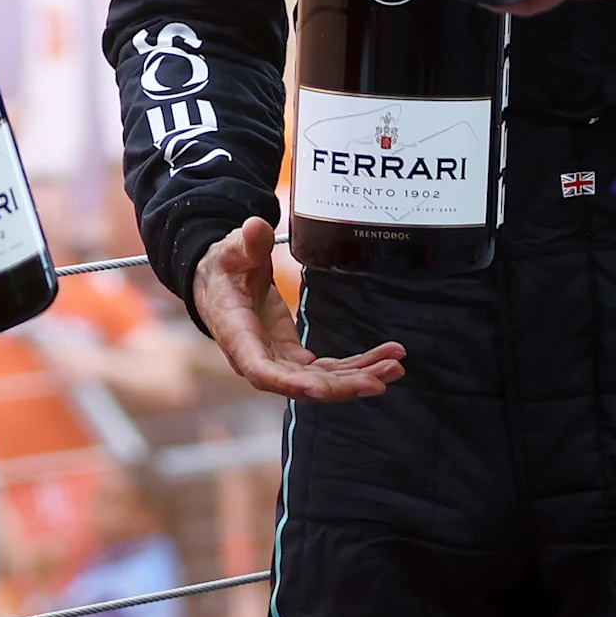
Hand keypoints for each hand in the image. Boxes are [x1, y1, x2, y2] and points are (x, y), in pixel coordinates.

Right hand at [191, 217, 403, 400]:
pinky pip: (329, 369)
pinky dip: (357, 366)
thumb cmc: (224, 268)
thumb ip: (246, 243)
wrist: (220, 284)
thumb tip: (256, 227)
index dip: (290, 383)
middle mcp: (259, 359)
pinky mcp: (295, 357)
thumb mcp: (232, 251)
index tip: (319, 389)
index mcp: (238, 336)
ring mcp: (280, 361)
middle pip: (301, 384)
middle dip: (340, 386)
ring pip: (321, 381)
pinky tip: (385, 359)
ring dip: (358, 377)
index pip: (262, 370)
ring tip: (394, 367)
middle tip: (379, 381)